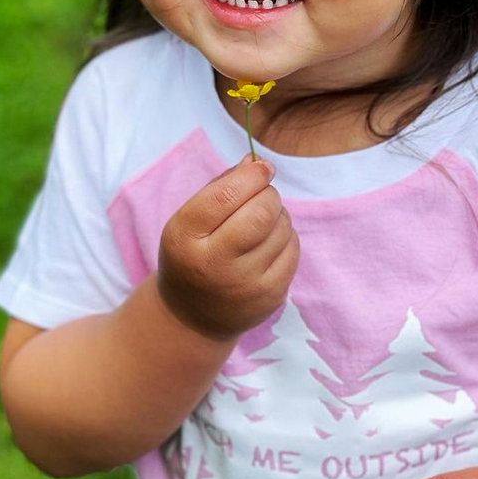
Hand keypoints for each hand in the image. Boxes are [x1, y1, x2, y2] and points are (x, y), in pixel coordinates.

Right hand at [157, 157, 299, 340]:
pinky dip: (286, 237)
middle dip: (268, 194)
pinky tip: (269, 243)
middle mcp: (214, 264)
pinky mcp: (270, 297)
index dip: (251, 176)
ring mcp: (245, 285)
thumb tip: (256, 162)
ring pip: (282, 227)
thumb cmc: (192, 254)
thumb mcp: (189, 220)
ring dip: (278, 215)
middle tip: (262, 195)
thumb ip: (220, 187)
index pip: (225, 196)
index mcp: (185, 238)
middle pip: (261, 212)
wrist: (193, 316)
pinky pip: (293, 249)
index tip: (263, 168)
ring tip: (261, 222)